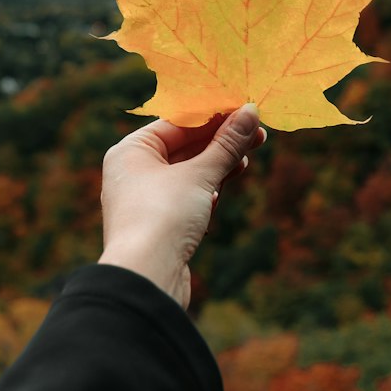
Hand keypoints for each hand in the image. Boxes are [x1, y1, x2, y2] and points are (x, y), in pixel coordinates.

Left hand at [98, 104, 266, 308]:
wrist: (146, 280)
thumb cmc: (163, 217)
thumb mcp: (200, 175)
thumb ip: (227, 144)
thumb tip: (251, 113)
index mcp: (131, 151)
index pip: (177, 123)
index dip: (215, 115)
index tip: (246, 110)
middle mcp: (133, 172)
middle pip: (184, 147)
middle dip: (222, 141)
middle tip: (259, 134)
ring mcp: (145, 200)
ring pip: (188, 174)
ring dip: (218, 165)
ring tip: (248, 158)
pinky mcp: (159, 225)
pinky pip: (186, 198)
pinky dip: (206, 190)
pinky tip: (221, 191)